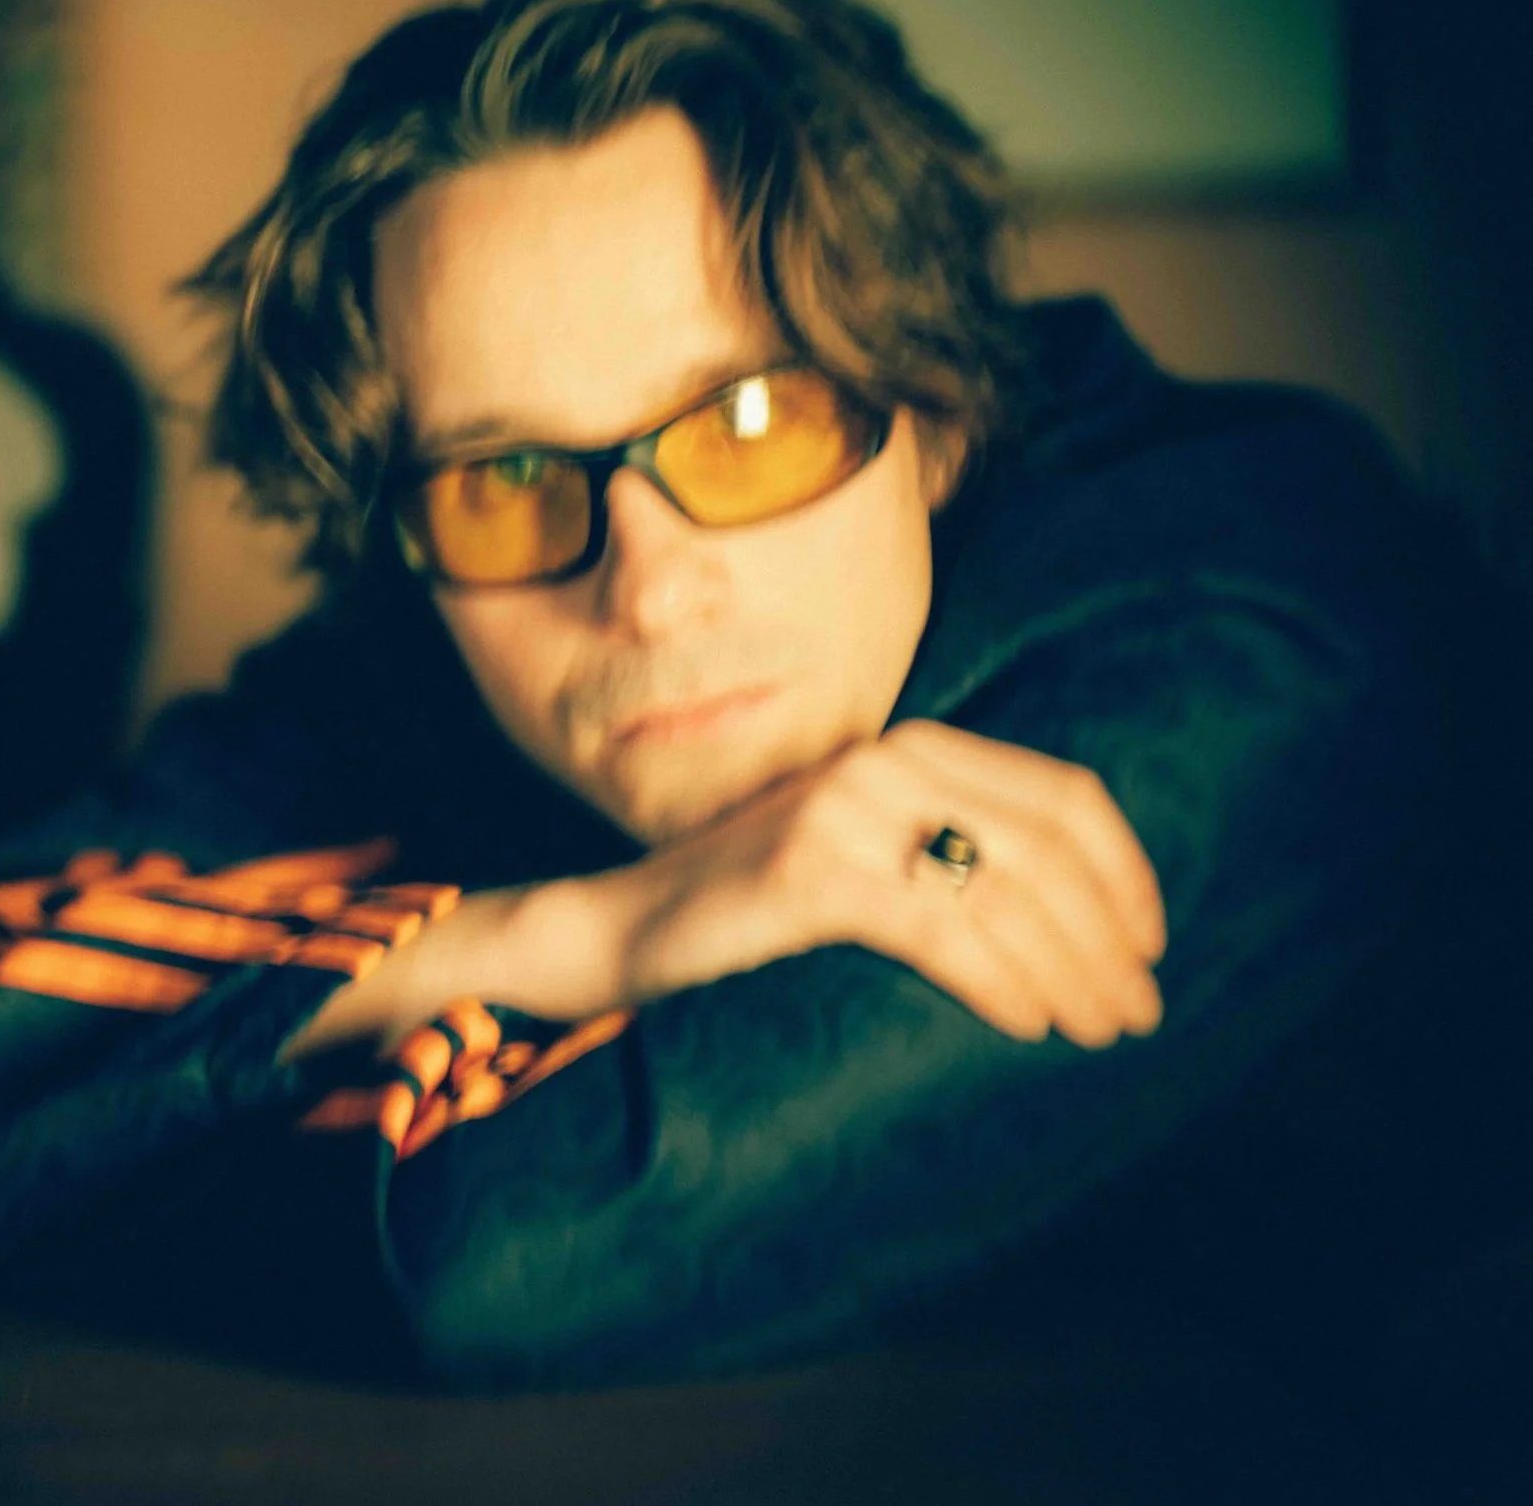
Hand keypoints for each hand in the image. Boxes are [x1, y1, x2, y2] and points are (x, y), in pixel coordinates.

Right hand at [613, 719, 1166, 1047]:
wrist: (625, 926)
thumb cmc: (759, 905)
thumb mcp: (868, 853)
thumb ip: (951, 848)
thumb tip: (1083, 920)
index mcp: (912, 747)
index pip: (1064, 795)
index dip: (1126, 873)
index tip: (1150, 946)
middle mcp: (885, 761)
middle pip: (1047, 849)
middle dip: (1108, 937)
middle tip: (1139, 1012)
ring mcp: (845, 810)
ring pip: (1003, 894)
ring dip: (1069, 970)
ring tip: (1098, 1029)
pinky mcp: (812, 871)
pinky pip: (941, 930)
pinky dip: (1000, 981)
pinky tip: (1026, 1022)